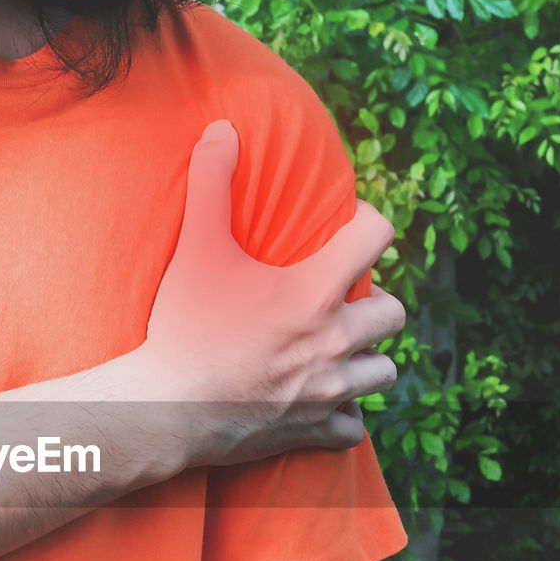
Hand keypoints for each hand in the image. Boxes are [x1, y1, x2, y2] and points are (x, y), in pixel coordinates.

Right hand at [135, 118, 405, 467]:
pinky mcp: (313, 431)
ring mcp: (329, 391)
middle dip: (374, 303)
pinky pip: (353, 428)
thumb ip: (211, 184)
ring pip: (383, 372)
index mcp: (316, 292)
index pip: (377, 236)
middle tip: (342, 301)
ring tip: (339, 352)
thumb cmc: (183, 328)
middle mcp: (335, 342)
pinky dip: (343, 417)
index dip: (369, 223)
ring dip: (367, 359)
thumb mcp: (195, 251)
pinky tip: (322, 403)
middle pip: (394, 313)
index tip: (348, 230)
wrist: (166, 411)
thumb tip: (221, 129)